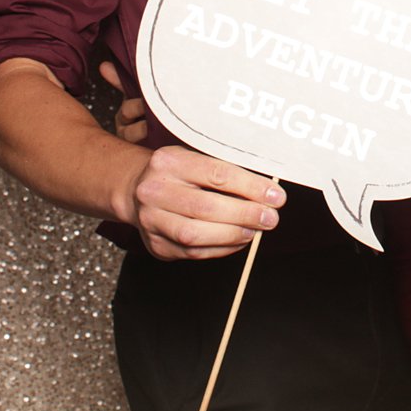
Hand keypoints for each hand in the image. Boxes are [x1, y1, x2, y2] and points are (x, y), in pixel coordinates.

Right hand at [96, 63, 284, 259]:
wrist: (135, 189)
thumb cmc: (178, 172)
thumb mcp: (196, 157)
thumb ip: (226, 171)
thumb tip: (268, 190)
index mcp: (169, 161)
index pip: (216, 174)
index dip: (250, 187)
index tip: (276, 195)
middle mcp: (154, 190)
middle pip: (206, 207)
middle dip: (245, 214)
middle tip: (271, 218)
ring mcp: (151, 220)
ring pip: (196, 234)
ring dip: (233, 235)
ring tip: (255, 230)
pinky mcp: (155, 245)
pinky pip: (193, 252)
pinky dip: (221, 248)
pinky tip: (238, 240)